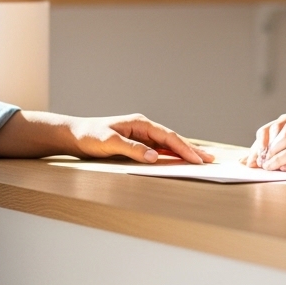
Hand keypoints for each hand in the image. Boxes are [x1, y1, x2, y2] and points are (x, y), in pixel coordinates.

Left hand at [66, 114, 214, 164]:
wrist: (74, 135)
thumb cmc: (89, 136)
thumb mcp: (109, 142)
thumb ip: (132, 149)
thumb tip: (154, 157)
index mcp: (141, 123)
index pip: (168, 137)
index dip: (184, 148)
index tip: (198, 159)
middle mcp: (144, 127)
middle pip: (173, 139)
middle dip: (191, 150)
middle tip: (210, 160)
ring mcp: (141, 135)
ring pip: (168, 145)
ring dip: (184, 153)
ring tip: (202, 161)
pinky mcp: (137, 144)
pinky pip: (159, 150)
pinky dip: (171, 156)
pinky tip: (180, 161)